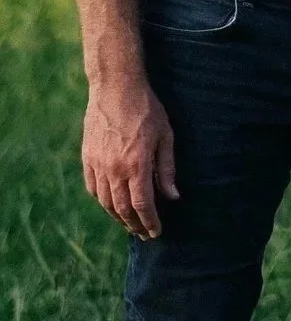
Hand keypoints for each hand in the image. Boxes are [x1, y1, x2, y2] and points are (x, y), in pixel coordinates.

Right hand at [82, 76, 178, 238]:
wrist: (116, 87)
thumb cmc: (146, 108)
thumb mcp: (165, 135)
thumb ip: (167, 168)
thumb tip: (173, 196)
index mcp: (136, 164)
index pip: (142, 204)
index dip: (149, 222)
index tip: (156, 232)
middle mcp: (114, 169)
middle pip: (123, 209)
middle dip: (135, 225)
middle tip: (144, 233)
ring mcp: (98, 164)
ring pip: (105, 202)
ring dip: (118, 217)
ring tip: (130, 223)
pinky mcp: (87, 158)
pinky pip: (93, 188)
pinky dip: (102, 201)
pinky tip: (111, 204)